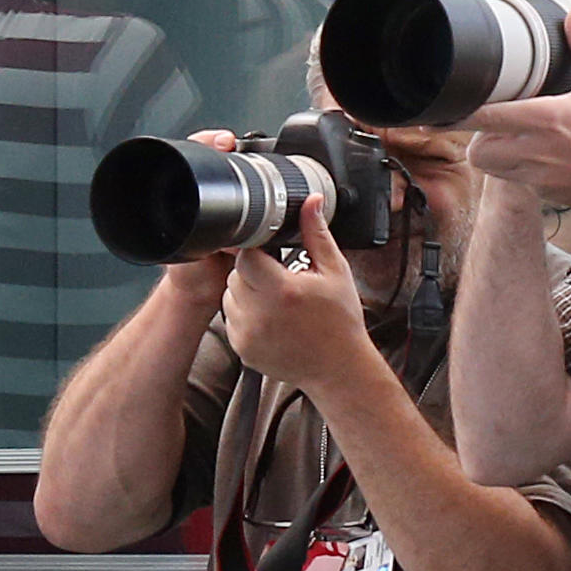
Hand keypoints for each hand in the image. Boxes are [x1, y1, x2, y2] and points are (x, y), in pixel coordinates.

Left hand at [218, 205, 378, 399]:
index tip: (271, 252)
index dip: (257, 250)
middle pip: (235, 275)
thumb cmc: (341, 322)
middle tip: (279, 276)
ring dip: (246, 292)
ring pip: (230, 296)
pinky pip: (232, 320)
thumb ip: (316, 234)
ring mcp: (248, 334)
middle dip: (253, 270)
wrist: (338, 369)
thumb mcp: (334, 272)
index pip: (246, 255)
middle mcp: (260, 314)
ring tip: (276, 298)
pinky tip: (271, 318)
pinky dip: (246, 315)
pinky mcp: (242, 350)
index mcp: (282, 290)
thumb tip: (310, 202)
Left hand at [459, 31, 570, 223]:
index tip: (454, 105)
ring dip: (493, 154)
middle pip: (478, 150)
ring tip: (508, 139)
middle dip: (476, 137)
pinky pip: (515, 181)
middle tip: (491, 124)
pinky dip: (514, 170)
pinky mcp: (545, 193)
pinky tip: (533, 155)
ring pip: (492, 169)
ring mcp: (539, 175)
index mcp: (548, 118)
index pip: (488, 116)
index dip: (465, 112)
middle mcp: (538, 149)